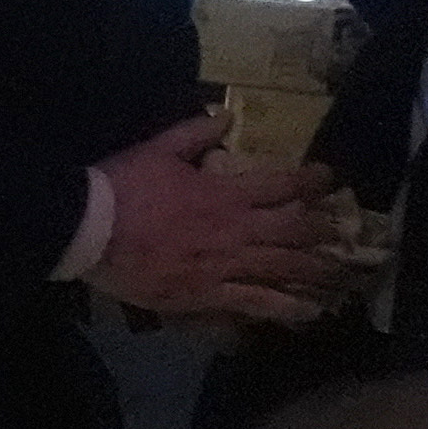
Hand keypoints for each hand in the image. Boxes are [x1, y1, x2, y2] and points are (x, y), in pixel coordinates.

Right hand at [84, 110, 345, 326]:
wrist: (85, 230)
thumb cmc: (120, 187)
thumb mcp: (156, 149)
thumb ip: (195, 133)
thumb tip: (228, 115)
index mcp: (224, 193)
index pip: (283, 186)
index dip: (312, 181)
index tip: (330, 178)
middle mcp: (235, 230)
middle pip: (294, 231)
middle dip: (323, 230)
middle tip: (342, 231)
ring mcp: (224, 265)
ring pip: (284, 269)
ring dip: (316, 271)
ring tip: (340, 275)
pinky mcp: (207, 294)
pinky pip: (256, 302)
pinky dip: (285, 307)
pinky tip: (309, 312)